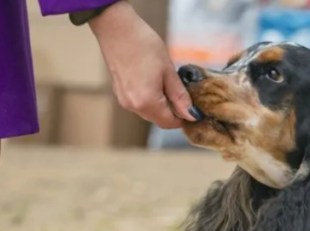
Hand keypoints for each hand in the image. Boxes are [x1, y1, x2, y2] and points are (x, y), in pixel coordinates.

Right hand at [89, 1, 196, 128]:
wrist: (116, 28)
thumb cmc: (143, 45)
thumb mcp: (168, 71)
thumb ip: (180, 96)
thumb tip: (192, 115)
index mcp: (147, 102)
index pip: (169, 123)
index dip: (183, 117)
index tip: (192, 106)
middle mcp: (133, 106)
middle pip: (159, 119)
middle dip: (172, 110)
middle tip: (180, 90)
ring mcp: (124, 99)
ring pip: (149, 111)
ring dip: (161, 103)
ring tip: (165, 81)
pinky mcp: (119, 92)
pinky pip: (139, 102)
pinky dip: (149, 97)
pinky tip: (152, 79)